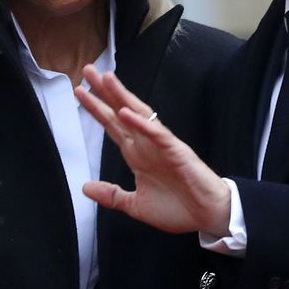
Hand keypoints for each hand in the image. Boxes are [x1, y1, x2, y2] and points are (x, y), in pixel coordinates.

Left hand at [77, 67, 231, 234]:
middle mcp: (147, 145)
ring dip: (122, 97)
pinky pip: (158, 134)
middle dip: (104, 93)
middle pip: (121, 113)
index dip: (97, 109)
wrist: (207, 216)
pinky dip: (143, 123)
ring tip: (106, 79)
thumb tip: (85, 187)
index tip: (80, 92)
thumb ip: (111, 195)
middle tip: (88, 71)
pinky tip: (127, 113)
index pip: (113, 126)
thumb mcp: (136, 205)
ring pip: (139, 115)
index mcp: (137, 155)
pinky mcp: (177, 152)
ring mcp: (161, 146)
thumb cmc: (178, 208)